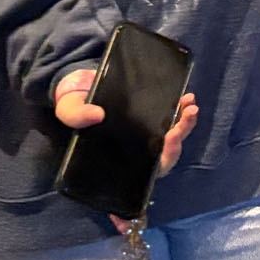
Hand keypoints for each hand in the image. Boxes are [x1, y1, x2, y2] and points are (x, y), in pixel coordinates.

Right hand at [53, 69, 199, 174]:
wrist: (80, 87)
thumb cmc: (76, 107)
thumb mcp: (70, 110)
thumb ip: (78, 116)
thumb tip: (97, 115)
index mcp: (121, 158)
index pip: (144, 172)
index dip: (159, 163)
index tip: (166, 148)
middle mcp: (138, 150)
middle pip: (164, 155)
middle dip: (177, 140)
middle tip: (181, 124)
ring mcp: (147, 135)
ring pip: (172, 138)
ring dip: (185, 124)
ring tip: (190, 105)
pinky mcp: (153, 118)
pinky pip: (172, 121)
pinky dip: (181, 112)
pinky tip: (186, 99)